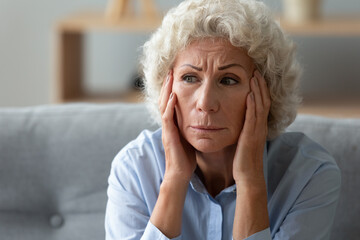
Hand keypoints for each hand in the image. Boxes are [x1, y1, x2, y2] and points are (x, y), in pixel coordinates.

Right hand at [159, 70, 196, 183]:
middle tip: (171, 70)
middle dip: (168, 85)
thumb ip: (191, 128)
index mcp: (173, 124)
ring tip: (170, 77)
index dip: (172, 89)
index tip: (177, 76)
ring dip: (166, 90)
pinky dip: (169, 106)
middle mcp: (168, 125)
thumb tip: (200, 119)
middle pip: (164, 100)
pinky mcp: (169, 136)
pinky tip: (173, 96)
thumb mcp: (189, 138)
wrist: (180, 174)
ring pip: (163, 105)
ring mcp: (167, 130)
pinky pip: (167, 118)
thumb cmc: (186, 158)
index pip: (170, 102)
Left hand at [232, 70, 270, 238]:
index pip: (262, 103)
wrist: (248, 175)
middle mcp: (260, 126)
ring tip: (254, 76)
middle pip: (264, 100)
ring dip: (258, 90)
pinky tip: (249, 94)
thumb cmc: (243, 159)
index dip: (260, 89)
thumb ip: (244, 129)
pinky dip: (252, 105)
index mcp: (258, 126)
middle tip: (256, 70)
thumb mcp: (244, 140)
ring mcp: (257, 131)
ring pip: (261, 106)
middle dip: (260, 85)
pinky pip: (253, 117)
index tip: (255, 76)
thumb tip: (237, 119)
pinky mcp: (251, 136)